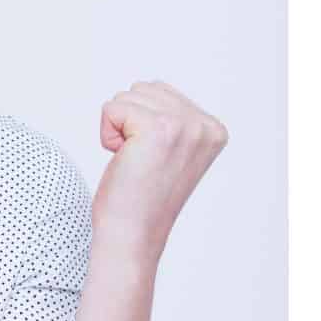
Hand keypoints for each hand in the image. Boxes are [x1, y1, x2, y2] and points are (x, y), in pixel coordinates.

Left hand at [89, 80, 227, 262]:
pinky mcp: (159, 129)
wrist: (131, 233)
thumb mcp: (170, 151)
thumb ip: (172, 119)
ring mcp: (186, 126)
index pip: (160, 91)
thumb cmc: (140, 197)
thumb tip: (149, 88)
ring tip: (133, 161)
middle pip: (142, 89)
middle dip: (127, 122)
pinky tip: (123, 160)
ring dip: (117, 129)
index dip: (141, 123)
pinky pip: (112, 109)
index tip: (153, 158)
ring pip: (126, 97)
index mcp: (214, 129)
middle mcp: (206, 126)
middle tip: (139, 160)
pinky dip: (107, 134)